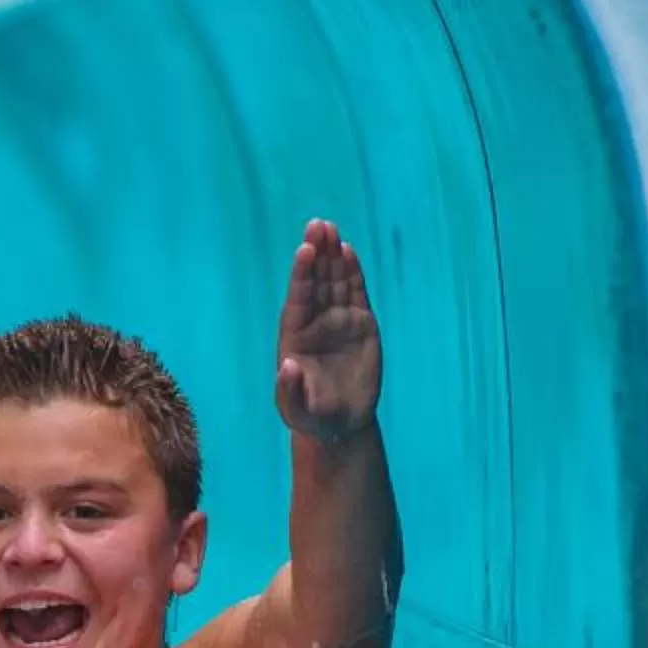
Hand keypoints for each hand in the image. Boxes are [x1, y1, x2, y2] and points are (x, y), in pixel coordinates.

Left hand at [275, 218, 380, 441]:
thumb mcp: (297, 410)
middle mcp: (314, 323)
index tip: (304, 250)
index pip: (298, 300)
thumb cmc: (312, 417)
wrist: (341, 422)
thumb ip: (290, 390)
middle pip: (315, 282)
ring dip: (333, 255)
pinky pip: (354, 292)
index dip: (301, 275)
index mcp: (295, 337)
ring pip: (334, 281)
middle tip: (317, 224)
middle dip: (316, 254)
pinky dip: (352, 272)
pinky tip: (348, 251)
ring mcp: (337, 320)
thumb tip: (287, 366)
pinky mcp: (360, 323)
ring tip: (330, 228)